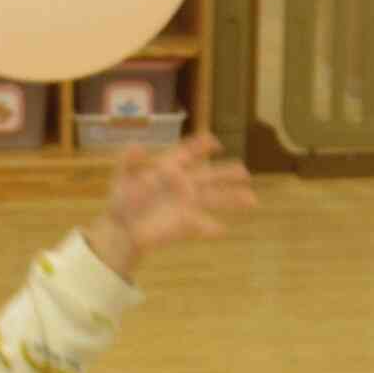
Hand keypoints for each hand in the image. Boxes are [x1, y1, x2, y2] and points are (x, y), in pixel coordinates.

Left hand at [87, 134, 255, 276]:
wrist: (121, 228)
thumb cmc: (122, 201)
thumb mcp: (121, 178)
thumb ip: (128, 161)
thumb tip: (136, 146)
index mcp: (169, 169)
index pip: (188, 154)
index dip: (200, 147)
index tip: (213, 142)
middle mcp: (183, 185)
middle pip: (209, 176)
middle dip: (227, 173)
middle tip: (245, 171)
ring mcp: (186, 205)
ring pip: (213, 199)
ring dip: (232, 199)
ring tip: (252, 199)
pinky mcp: (185, 224)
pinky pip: (201, 225)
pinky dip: (210, 228)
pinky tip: (222, 230)